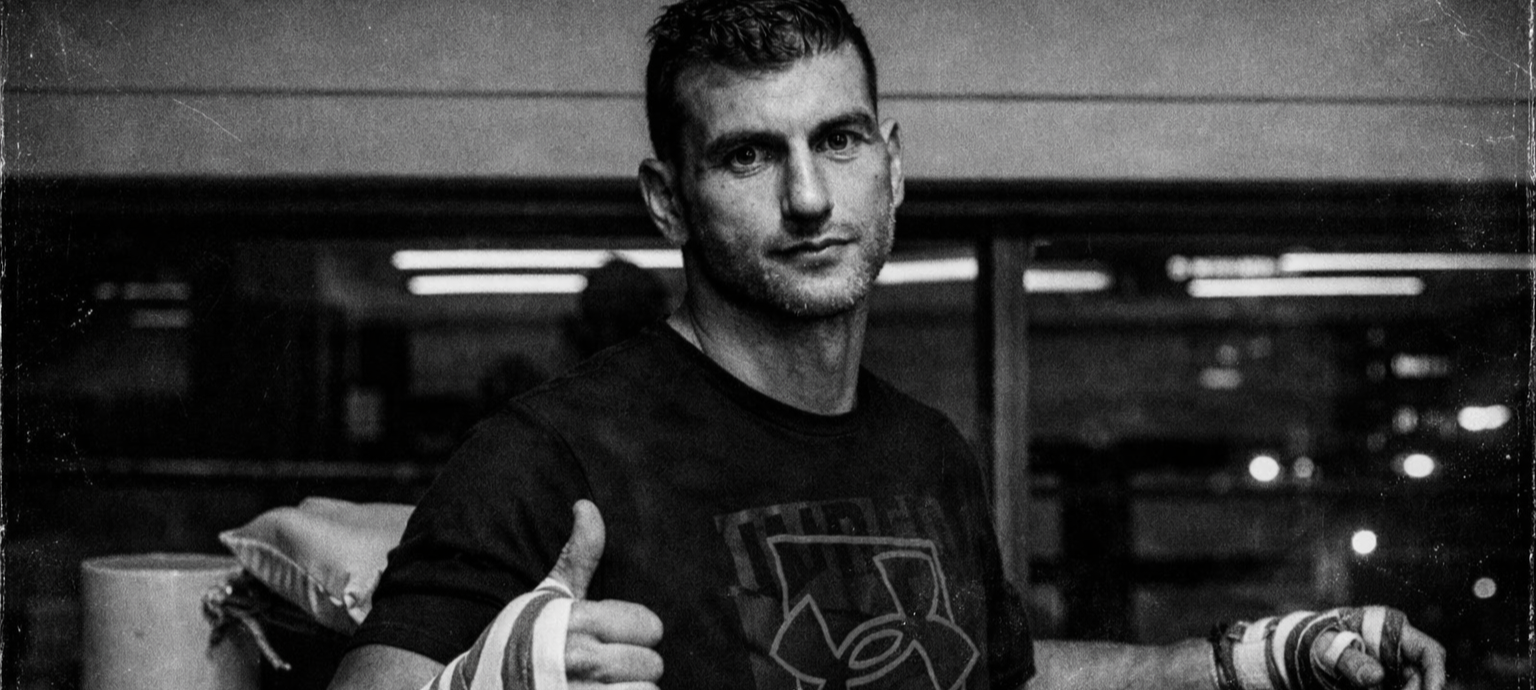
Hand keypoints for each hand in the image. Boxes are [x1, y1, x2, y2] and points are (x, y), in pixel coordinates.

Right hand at [546, 500, 664, 689]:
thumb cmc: (516, 641)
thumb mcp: (546, 596)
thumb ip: (578, 555)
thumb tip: (587, 505)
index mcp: (577, 622)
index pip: (649, 626)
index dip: (637, 631)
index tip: (617, 636)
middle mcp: (580, 662)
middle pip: (651, 665)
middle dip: (635, 667)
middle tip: (608, 667)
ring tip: (606, 687)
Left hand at [1314, 616, 1444, 689]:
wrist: (1307, 649)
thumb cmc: (1319, 640)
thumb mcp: (1327, 647)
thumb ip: (1350, 659)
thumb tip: (1376, 677)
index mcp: (1391, 630)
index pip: (1429, 651)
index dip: (1436, 675)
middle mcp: (1398, 650)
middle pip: (1421, 678)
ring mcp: (1393, 668)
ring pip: (1408, 687)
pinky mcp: (1384, 682)